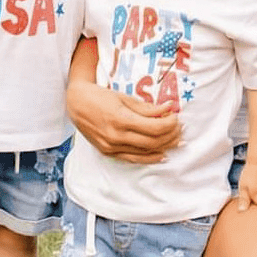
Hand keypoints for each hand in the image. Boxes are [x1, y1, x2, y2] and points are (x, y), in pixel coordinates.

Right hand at [66, 76, 180, 162]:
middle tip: (180, 128)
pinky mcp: (108, 152)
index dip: (170, 124)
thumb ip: (147, 107)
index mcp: (120, 119)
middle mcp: (116, 136)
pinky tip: (162, 154)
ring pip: (145, 152)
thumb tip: (168, 108)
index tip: (177, 117)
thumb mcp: (124, 97)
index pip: (154, 127)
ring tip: (176, 140)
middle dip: (170, 136)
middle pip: (153, 142)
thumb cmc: (101, 97)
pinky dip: (150, 158)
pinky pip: (133, 159)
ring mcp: (111, 147)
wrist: (77, 105)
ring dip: (164, 147)